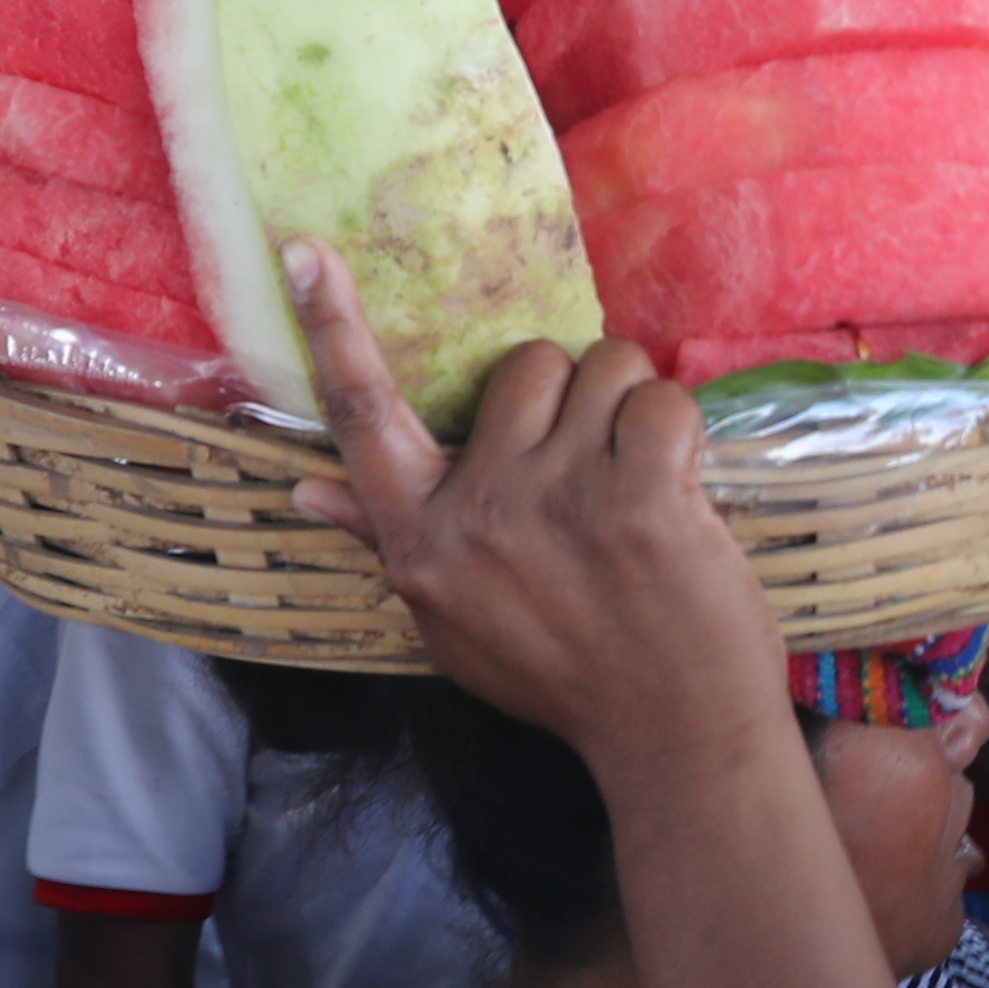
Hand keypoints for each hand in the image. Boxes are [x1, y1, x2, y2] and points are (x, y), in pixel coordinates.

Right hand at [286, 258, 781, 780]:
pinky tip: (684, 489)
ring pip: (601, 368)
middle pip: (522, 366)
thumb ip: (391, 541)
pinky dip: (682, 433)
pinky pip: (660, 403)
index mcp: (420, 541)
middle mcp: (476, 513)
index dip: (333, 327)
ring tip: (641, 479)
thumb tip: (307, 492)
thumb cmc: (565, 673)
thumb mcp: (453, 621)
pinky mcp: (640, 499)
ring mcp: (557, 502)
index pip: (363, 417)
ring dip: (632, 406)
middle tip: (597, 463)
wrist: (670, 738)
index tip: (304, 249)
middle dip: (572, 394)